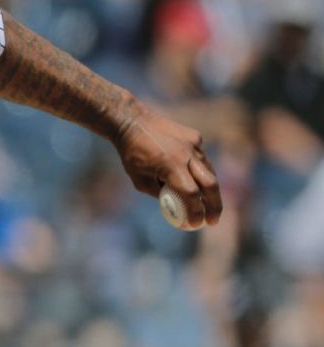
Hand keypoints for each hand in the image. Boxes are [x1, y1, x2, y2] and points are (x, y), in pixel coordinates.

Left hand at [113, 103, 222, 228]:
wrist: (132, 121)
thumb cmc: (132, 153)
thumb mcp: (139, 180)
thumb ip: (159, 193)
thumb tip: (177, 206)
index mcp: (170, 166)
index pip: (191, 195)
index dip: (196, 212)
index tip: (196, 224)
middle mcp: (186, 154)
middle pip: (211, 185)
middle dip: (215, 206)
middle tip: (213, 220)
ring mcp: (193, 144)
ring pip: (209, 171)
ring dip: (208, 189)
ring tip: (204, 201)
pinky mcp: (195, 137)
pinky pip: (202, 158)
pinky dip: (199, 170)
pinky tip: (191, 174)